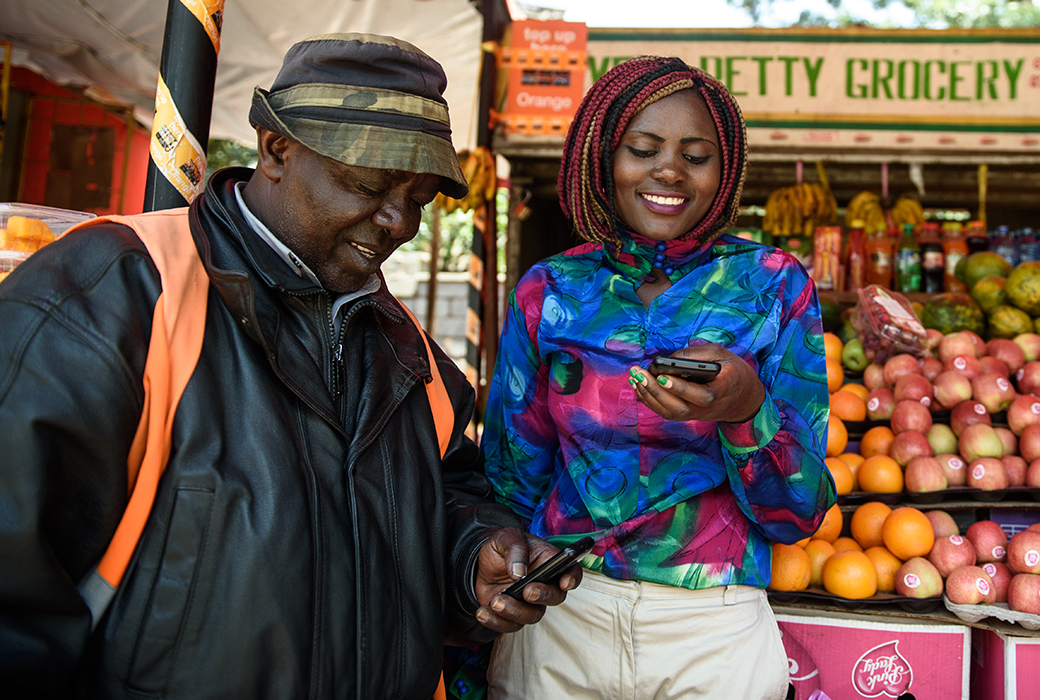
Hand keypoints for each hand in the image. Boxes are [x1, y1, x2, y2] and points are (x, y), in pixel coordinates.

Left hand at [473, 528, 581, 634]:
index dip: (572, 578)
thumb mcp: (506, 537)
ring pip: (532, 615)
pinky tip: (482, 612)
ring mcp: (530, 604)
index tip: (564, 583)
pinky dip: (495, 621)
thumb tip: (519, 572)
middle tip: (526, 591)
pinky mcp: (512, 616)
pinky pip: (509, 625)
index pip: (571, 571)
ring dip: (514, 611)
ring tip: (495, 601)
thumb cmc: (502, 547)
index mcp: (549, 562)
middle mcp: (545, 586)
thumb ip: (514, 549)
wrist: (481, 563)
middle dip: (542, 596)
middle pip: (555, 598)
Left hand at [631, 343, 764, 422]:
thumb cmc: (732, 371)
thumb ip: (697, 355)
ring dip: (648, 395)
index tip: (662, 376)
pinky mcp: (686, 415)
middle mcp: (707, 408)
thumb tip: (669, 358)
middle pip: (679, 407)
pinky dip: (649, 399)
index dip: (680, 388)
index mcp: (722, 391)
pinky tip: (637, 385)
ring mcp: (695, 414)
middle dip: (655, 390)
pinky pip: (665, 411)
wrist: (743, 399)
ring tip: (634, 376)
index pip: (700, 395)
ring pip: (669, 412)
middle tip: (639, 373)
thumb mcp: (722, 354)